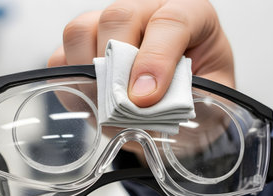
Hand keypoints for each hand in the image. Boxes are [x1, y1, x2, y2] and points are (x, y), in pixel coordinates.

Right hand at [48, 0, 234, 107]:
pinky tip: (95, 102)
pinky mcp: (84, 47)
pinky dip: (72, 83)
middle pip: (119, 17)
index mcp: (190, 15)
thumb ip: (188, 99)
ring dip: (91, 72)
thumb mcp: (211, 99)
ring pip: (81, 30)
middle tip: (126, 104)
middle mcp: (147, 11)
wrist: (181, 105)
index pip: (170, 21)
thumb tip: (144, 106)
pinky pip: (60, 58)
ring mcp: (110, 27)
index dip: (156, 59)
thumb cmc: (199, 94)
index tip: (147, 98)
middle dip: (119, 66)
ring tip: (110, 103)